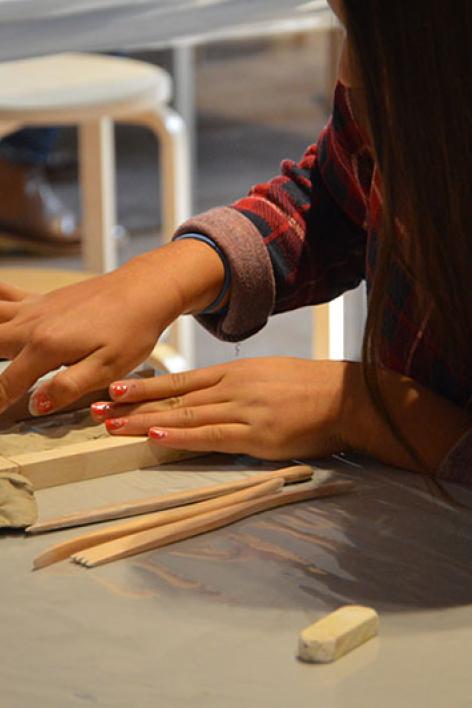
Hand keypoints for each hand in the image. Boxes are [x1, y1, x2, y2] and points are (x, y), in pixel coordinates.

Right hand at [0, 240, 225, 415]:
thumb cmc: (132, 330)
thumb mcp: (109, 368)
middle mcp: (32, 325)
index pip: (7, 383)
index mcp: (47, 347)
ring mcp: (33, 309)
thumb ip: (68, 386)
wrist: (144, 290)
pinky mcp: (40, 299)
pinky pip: (3, 295)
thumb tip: (35, 404)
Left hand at [91, 357, 353, 460]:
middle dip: (131, 405)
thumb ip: (234, 385)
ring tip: (111, 426)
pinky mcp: (256, 435)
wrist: (344, 396)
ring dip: (145, 421)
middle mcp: (231, 388)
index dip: (143, 387)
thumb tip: (205, 396)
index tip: (112, 390)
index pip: (178, 381)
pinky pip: (212, 435)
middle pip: (172, 397)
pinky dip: (182, 436)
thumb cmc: (306, 387)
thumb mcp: (265, 375)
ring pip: (184, 415)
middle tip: (94, 409)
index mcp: (233, 373)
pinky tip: (157, 436)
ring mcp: (242, 410)